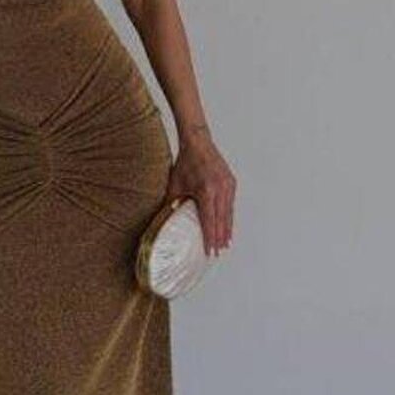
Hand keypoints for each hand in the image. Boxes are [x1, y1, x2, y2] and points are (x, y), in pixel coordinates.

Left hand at [162, 129, 235, 256]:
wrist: (198, 142)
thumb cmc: (185, 162)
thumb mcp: (175, 184)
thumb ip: (171, 202)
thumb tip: (162, 219)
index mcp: (205, 190)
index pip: (209, 220)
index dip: (210, 237)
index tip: (210, 251)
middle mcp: (220, 189)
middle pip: (221, 220)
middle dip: (220, 238)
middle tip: (218, 253)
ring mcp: (228, 185)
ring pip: (228, 213)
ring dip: (227, 229)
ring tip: (225, 244)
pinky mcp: (231, 182)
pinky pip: (230, 204)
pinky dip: (229, 217)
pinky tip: (227, 227)